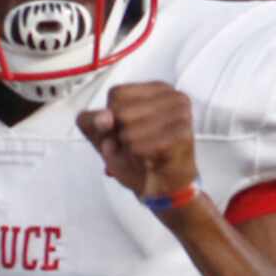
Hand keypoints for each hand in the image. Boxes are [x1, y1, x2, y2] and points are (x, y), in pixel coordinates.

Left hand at [76, 83, 198, 203]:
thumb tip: (103, 119)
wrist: (166, 186)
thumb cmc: (139, 157)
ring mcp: (180, 114)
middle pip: (120, 111)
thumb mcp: (106, 135)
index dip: (110, 117)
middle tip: (135, 146)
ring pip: (127, 131)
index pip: (116, 94)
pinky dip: (135, 159)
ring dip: (127, 150)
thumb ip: (94, 123)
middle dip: (118, 136)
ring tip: (143, 154)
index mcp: (157, 89)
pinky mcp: (181, 135)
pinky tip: (149, 160)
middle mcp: (172, 96)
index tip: (123, 130)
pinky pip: (137, 147)